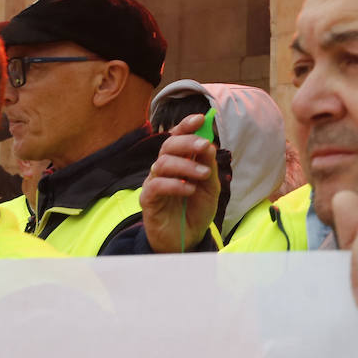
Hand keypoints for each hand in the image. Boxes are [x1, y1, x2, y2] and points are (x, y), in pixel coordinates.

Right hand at [140, 114, 219, 252]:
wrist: (188, 238)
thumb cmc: (197, 209)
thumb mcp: (210, 186)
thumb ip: (208, 165)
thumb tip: (208, 144)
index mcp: (179, 162)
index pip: (177, 137)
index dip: (186, 126)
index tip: (200, 118)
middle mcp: (164, 169)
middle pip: (167, 145)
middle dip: (187, 141)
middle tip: (204, 146)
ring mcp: (154, 183)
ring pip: (162, 163)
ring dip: (186, 165)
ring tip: (204, 174)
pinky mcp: (148, 200)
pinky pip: (156, 185)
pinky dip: (175, 184)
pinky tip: (190, 189)